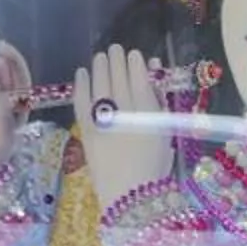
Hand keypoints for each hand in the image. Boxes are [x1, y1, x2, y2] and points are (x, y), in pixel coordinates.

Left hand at [73, 43, 175, 216]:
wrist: (130, 196)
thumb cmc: (154, 168)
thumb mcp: (166, 134)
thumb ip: (160, 105)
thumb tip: (153, 78)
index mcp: (151, 115)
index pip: (140, 81)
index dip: (136, 66)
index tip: (134, 54)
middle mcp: (127, 114)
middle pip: (119, 80)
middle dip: (116, 62)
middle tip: (115, 49)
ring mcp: (104, 122)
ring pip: (100, 87)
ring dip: (99, 69)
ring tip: (100, 57)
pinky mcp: (87, 132)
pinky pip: (82, 102)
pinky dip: (81, 86)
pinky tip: (80, 73)